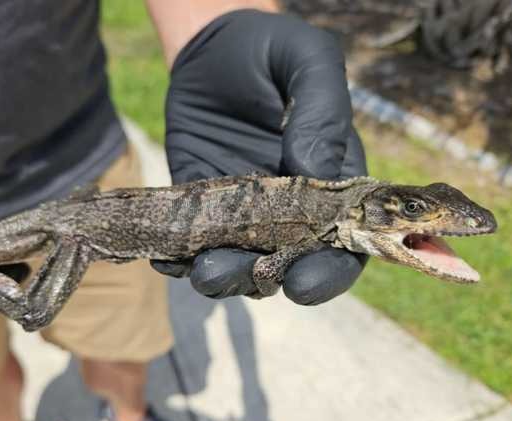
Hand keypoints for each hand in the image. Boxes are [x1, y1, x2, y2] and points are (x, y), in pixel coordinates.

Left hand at [153, 10, 367, 303]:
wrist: (214, 49)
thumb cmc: (272, 52)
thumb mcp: (308, 61)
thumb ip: (322, 110)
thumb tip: (313, 170)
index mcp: (333, 184)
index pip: (343, 245)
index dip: (329, 271)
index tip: (305, 281)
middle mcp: (292, 210)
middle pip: (290, 267)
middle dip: (270, 280)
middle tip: (252, 276)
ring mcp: (243, 213)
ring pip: (239, 265)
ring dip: (224, 275)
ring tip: (205, 270)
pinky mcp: (201, 207)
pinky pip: (193, 244)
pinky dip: (180, 258)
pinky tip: (168, 257)